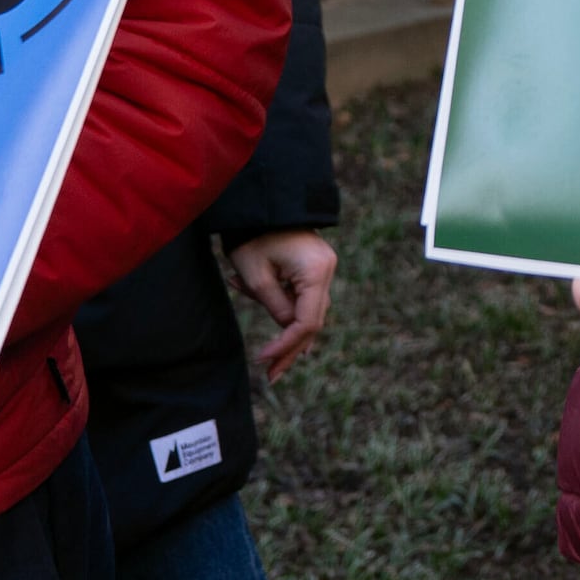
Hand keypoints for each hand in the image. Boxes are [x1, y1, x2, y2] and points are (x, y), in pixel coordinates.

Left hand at [227, 229, 337, 377]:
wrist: (259, 203)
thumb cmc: (252, 236)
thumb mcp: (257, 277)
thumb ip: (277, 308)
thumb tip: (289, 331)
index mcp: (316, 271)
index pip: (307, 321)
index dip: (286, 344)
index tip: (264, 359)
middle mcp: (327, 269)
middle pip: (313, 320)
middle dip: (291, 349)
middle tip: (271, 375)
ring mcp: (324, 267)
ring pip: (310, 311)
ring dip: (289, 335)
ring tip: (272, 364)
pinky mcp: (315, 266)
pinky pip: (305, 298)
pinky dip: (289, 315)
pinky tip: (281, 339)